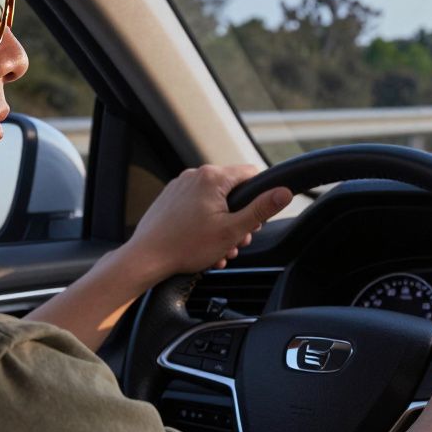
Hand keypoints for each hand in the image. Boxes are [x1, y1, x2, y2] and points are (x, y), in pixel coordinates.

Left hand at [124, 164, 292, 280]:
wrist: (147, 257)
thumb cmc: (186, 245)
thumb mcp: (233, 230)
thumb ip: (261, 209)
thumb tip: (284, 192)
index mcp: (213, 177)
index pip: (251, 174)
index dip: (258, 198)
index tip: (253, 221)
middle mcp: (195, 175)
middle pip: (232, 191)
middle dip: (238, 218)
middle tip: (235, 241)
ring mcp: (180, 185)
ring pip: (214, 201)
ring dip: (222, 225)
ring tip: (217, 249)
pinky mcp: (170, 198)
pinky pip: (196, 206)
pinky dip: (204, 223)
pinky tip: (201, 245)